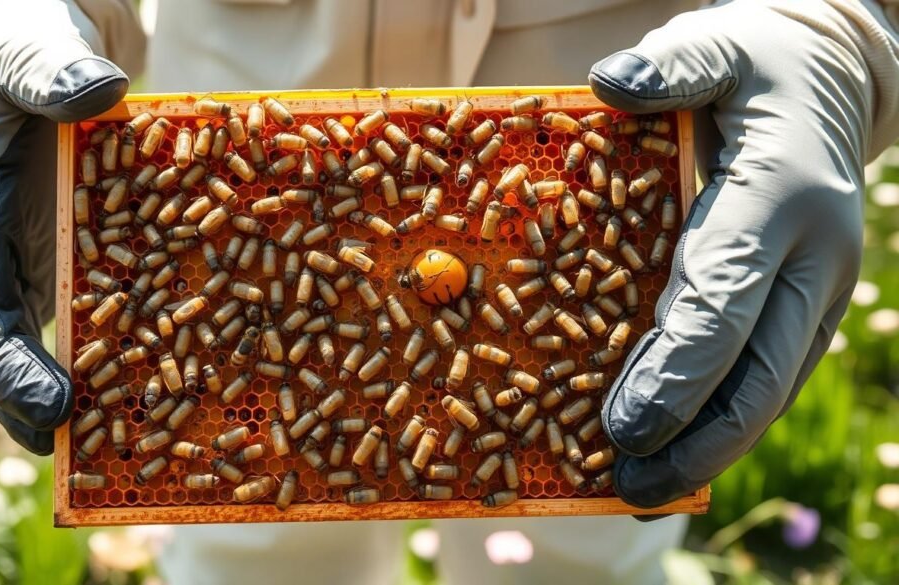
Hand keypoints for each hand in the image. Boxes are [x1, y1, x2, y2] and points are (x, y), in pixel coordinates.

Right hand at [0, 0, 128, 453]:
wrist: (12, 60)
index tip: (51, 401)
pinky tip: (132, 390)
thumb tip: (99, 92)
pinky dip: (85, 358)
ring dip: (58, 396)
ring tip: (108, 446)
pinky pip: (56, 321)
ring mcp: (3, 262)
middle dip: (30, 400)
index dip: (2, 364)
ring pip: (21, 346)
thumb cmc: (14, 57)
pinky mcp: (40, 262)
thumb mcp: (28, 55)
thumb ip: (51, 75)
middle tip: (85, 446)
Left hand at [588, 0, 897, 506]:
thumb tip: (609, 83)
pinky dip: (720, 419)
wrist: (830, 83)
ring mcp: (817, 289)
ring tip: (643, 489)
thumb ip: (671, 66)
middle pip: (757, 372)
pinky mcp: (804, 306)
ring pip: (767, 388)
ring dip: (708, 446)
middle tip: (629, 486)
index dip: (676, 370)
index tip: (626, 426)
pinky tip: (676, 447)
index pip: (726, 301)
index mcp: (780, 198)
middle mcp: (812, 258)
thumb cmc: (755, 67)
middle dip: (694, 438)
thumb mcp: (716, 47)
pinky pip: (764, 374)